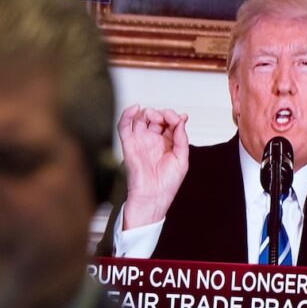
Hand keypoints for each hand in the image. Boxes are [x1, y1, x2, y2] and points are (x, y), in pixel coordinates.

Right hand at [118, 105, 188, 228]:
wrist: (152, 198)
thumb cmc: (167, 184)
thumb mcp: (182, 159)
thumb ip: (182, 139)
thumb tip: (181, 120)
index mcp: (167, 143)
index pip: (170, 122)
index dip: (174, 117)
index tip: (180, 119)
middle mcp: (153, 140)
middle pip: (156, 117)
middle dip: (163, 114)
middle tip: (168, 119)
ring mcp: (140, 141)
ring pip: (140, 118)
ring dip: (148, 112)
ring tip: (155, 117)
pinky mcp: (128, 145)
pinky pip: (124, 126)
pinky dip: (127, 115)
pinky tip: (135, 109)